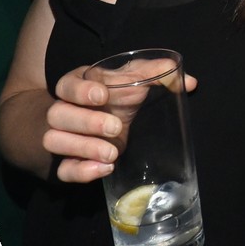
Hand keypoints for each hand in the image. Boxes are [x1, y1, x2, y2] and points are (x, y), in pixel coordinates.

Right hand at [43, 64, 197, 182]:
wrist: (95, 122)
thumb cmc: (117, 96)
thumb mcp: (134, 80)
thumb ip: (158, 74)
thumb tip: (190, 82)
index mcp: (77, 85)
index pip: (67, 84)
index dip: (80, 90)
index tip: (102, 95)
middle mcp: (63, 109)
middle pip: (57, 114)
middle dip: (86, 121)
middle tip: (116, 127)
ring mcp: (61, 137)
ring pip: (54, 141)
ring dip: (83, 148)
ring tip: (113, 153)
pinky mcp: (66, 161)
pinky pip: (62, 170)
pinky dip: (80, 172)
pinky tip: (105, 169)